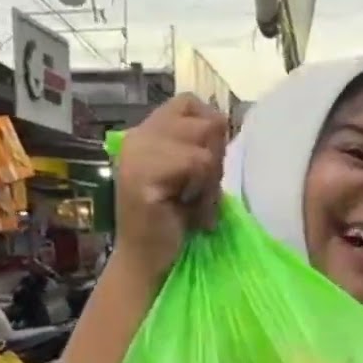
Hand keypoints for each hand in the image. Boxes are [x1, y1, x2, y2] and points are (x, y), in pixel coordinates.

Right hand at [113, 93, 229, 284]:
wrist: (149, 261)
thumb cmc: (174, 221)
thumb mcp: (192, 173)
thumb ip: (201, 145)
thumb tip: (225, 122)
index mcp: (147, 131)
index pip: (190, 102)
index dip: (210, 128)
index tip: (205, 165)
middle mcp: (138, 136)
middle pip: (205, 121)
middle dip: (215, 159)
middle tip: (199, 191)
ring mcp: (137, 154)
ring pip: (204, 144)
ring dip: (210, 180)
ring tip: (194, 203)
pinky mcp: (142, 175)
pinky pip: (196, 163)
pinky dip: (204, 192)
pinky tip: (191, 211)